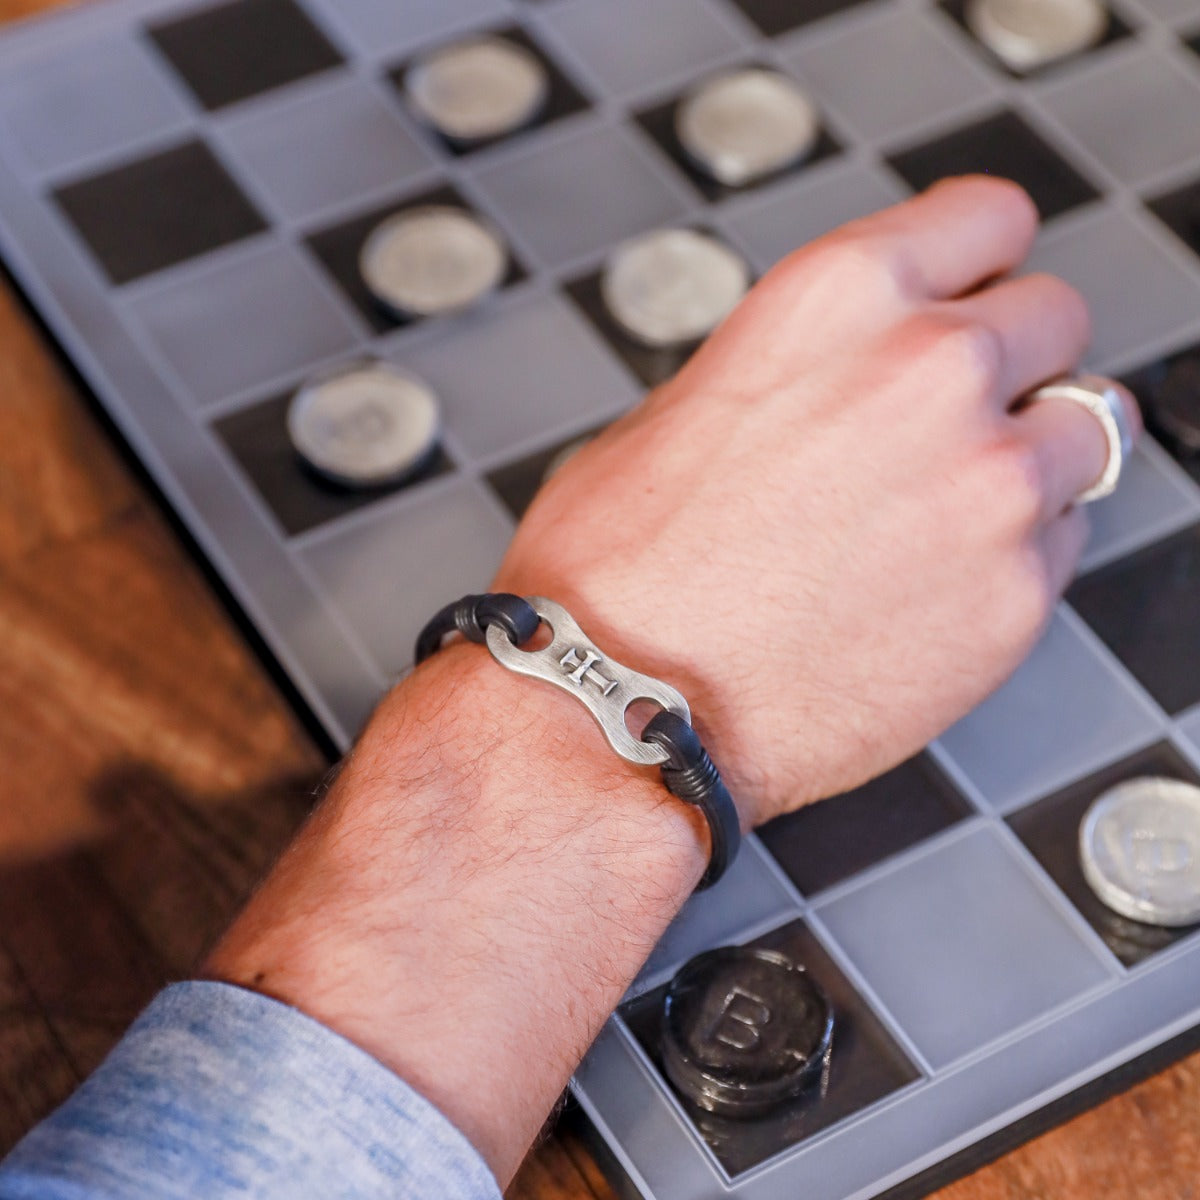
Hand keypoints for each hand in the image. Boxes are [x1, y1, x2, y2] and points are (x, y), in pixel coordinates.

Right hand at [495, 175, 1140, 827]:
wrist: (624, 707)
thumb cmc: (624, 575)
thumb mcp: (681, 409)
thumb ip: (796, 369)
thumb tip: (836, 379)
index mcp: (839, 298)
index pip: (989, 218)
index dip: (979, 260)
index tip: (979, 287)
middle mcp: (931, 370)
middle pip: (1054, 315)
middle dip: (1011, 360)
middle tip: (950, 417)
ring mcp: (990, 482)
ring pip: (1087, 426)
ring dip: (1031, 455)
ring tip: (948, 508)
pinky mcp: (1019, 592)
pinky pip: (1066, 537)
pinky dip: (1019, 550)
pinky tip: (933, 579)